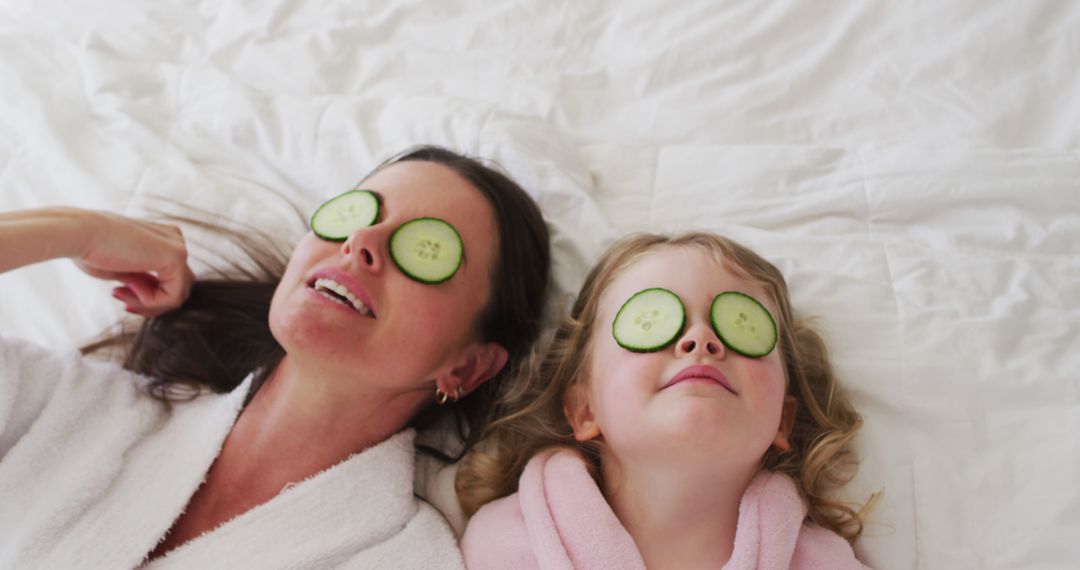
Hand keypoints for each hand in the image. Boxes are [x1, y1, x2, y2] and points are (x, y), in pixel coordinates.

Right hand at [75, 211, 194, 316]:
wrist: (79, 233)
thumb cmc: (91, 249)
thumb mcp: (123, 270)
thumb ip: (142, 281)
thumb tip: (154, 297)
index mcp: (162, 240)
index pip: (170, 280)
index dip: (147, 297)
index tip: (119, 295)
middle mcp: (175, 240)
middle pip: (178, 288)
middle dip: (150, 303)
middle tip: (123, 302)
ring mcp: (179, 247)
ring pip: (177, 295)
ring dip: (148, 304)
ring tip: (120, 294)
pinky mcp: (176, 256)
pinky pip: (173, 296)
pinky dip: (151, 302)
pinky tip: (127, 289)